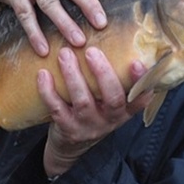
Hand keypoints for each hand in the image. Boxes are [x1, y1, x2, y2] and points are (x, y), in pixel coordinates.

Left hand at [37, 47, 152, 177]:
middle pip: (113, 98)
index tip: (137, 62)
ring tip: (65, 54)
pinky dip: (49, 91)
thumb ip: (114, 79)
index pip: (139, 97)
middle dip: (103, 73)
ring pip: (83, 101)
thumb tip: (116, 37)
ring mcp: (88, 125)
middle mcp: (110, 119)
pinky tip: (43, 74)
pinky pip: (57, 109)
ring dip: (73, 76)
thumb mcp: (109, 102)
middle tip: (91, 50)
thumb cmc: (94, 111)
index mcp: (124, 109)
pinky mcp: (67, 129)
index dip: (141, 81)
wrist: (72, 146)